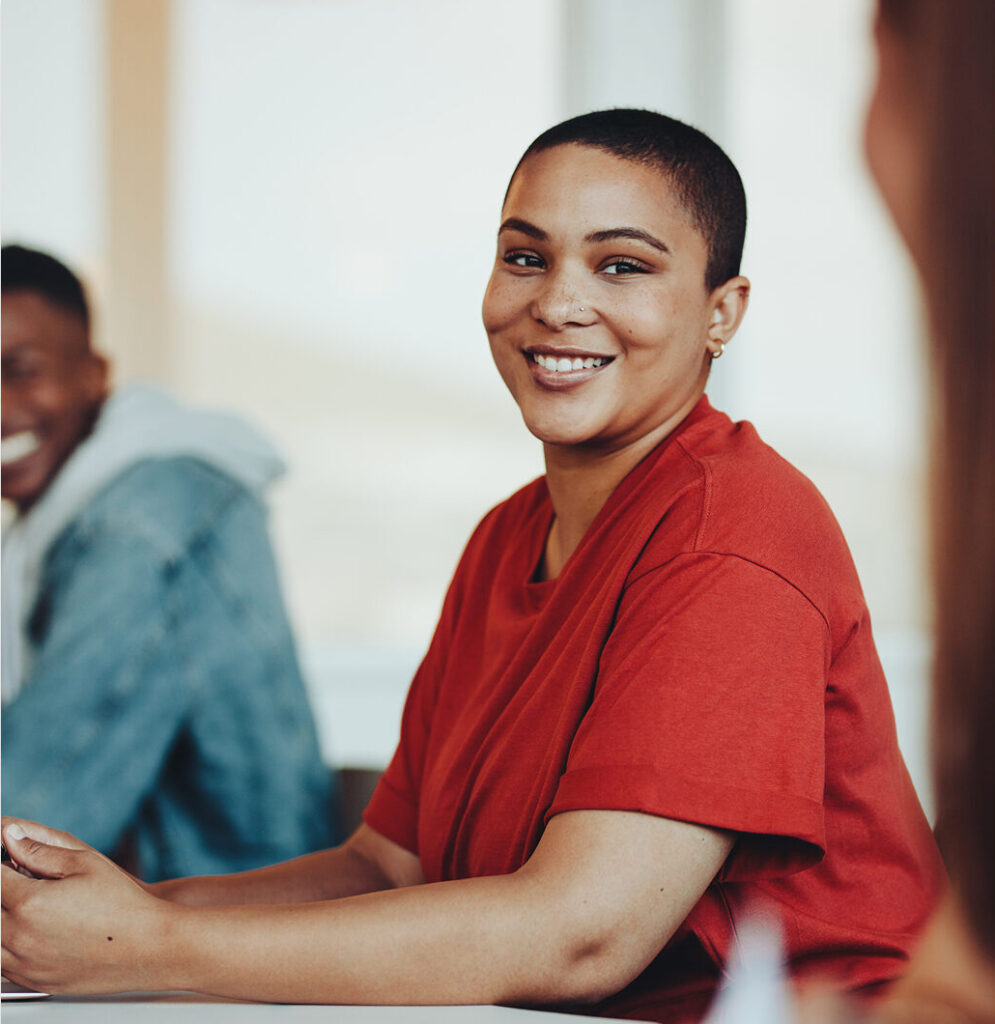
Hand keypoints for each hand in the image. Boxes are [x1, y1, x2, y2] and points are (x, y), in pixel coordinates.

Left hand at [1, 819, 175, 993]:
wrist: (146, 947)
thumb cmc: (122, 902)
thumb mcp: (85, 862)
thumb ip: (40, 849)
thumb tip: (10, 834)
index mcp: (29, 903)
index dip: (4, 865)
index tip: (13, 862)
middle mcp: (18, 936)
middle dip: (4, 892)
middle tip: (25, 884)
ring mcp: (23, 963)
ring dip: (4, 920)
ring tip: (32, 909)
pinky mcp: (31, 981)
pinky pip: (1, 965)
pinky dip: (7, 946)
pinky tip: (32, 933)